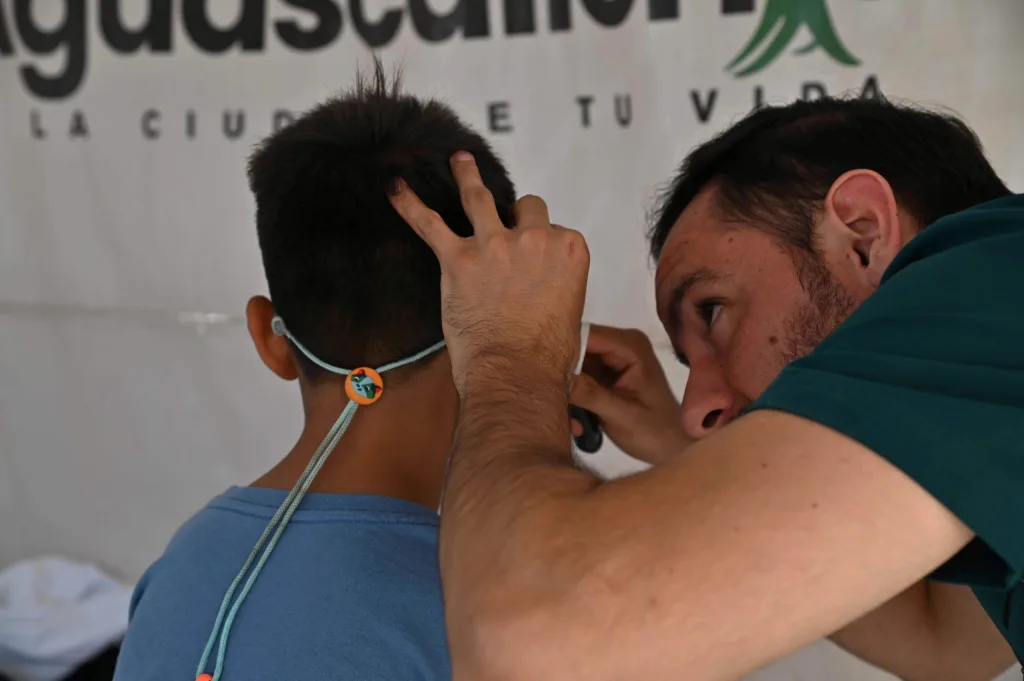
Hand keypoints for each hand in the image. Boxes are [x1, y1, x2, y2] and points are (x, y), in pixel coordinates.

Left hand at [389, 152, 589, 394]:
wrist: (515, 375)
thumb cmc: (545, 358)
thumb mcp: (570, 314)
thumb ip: (557, 287)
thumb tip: (543, 293)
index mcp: (569, 250)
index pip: (553, 228)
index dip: (541, 243)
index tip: (534, 258)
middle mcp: (534, 239)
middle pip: (525, 207)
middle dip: (515, 215)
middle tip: (505, 225)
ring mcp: (494, 245)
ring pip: (479, 197)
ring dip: (467, 176)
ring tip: (459, 161)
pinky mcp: (459, 259)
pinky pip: (429, 224)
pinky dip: (409, 205)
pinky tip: (395, 188)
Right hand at [570, 325, 690, 464]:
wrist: (672, 447)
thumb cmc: (657, 433)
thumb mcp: (623, 416)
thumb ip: (591, 395)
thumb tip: (559, 376)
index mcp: (630, 346)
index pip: (585, 334)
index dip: (562, 350)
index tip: (544, 375)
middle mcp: (620, 344)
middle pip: (575, 348)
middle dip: (563, 376)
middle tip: (559, 406)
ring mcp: (612, 358)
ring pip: (572, 365)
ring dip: (567, 392)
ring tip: (574, 422)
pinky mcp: (604, 373)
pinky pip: (577, 377)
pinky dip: (573, 398)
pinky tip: (579, 423)